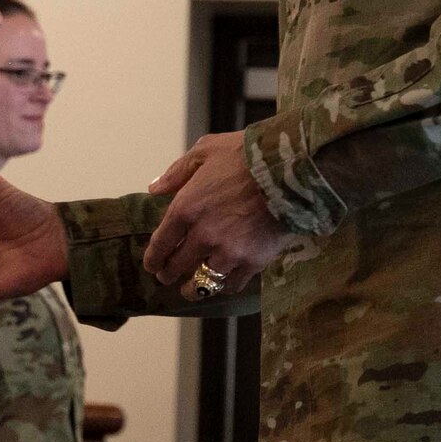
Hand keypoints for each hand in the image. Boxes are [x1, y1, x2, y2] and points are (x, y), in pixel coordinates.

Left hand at [144, 131, 291, 298]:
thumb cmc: (246, 155)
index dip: (153, 257)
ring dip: (194, 288)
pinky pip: (233, 284)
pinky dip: (225, 286)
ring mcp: (228, 252)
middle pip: (178, 265)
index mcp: (186, 208)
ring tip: (191, 290)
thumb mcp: (205, 151)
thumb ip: (177, 172)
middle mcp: (203, 235)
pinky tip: (222, 284)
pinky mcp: (253, 262)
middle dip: (168, 274)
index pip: (161, 243)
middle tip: (166, 277)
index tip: (152, 265)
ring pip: (203, 281)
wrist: (289, 169)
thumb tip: (154, 188)